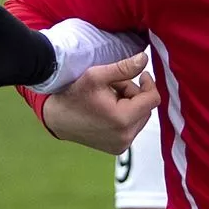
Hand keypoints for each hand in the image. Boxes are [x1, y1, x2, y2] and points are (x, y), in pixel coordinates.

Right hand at [43, 53, 159, 152]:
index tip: (141, 74)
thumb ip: (124, 68)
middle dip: (135, 94)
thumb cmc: (73, 96)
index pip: (152, 99)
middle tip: (115, 85)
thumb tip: (144, 59)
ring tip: (110, 97)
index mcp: (123, 119)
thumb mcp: (97, 76)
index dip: (149, 83)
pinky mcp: (117, 149)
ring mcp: (122, 145)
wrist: (56, 119)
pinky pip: (132, 128)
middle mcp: (125, 137)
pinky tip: (108, 111)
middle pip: (146, 109)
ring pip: (140, 118)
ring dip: (130, 105)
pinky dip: (125, 117)